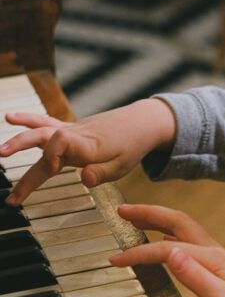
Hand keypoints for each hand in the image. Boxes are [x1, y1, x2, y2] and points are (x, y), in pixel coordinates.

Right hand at [0, 98, 175, 205]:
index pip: (60, 142)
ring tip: (1, 150)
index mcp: (87, 146)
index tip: (52, 169)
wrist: (140, 123)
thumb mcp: (122, 166)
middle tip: (3, 159)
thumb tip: (83, 179)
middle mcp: (75, 137)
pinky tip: (10, 117)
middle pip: (43, 139)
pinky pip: (47, 123)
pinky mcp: (70, 130)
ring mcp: (70, 131)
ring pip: (41, 131)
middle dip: (22, 149)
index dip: (51, 154)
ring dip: (19, 139)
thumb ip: (101, 174)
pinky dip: (29, 120)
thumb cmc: (131, 146)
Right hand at [109, 204, 224, 296]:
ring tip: (136, 221)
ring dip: (158, 222)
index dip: (137, 253)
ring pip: (184, 232)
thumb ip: (196, 278)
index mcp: (213, 259)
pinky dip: (171, 238)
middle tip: (120, 210)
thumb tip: (169, 252)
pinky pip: (190, 245)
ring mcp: (220, 260)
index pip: (166, 249)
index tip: (113, 260)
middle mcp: (216, 253)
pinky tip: (167, 249)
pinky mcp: (223, 270)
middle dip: (148, 214)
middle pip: (177, 223)